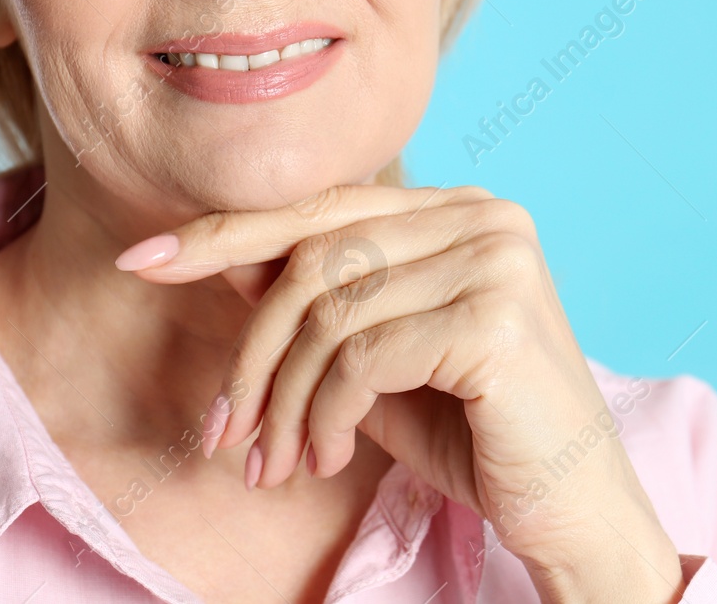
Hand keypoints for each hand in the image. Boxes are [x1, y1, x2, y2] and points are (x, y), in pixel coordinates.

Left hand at [115, 184, 686, 602]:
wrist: (574, 507)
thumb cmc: (477, 434)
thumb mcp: (376, 363)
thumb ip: (318, 305)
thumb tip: (225, 259)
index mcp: (460, 209)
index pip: (321, 208)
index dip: (225, 234)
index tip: (141, 263)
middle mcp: (484, 216)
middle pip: (314, 258)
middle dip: (251, 354)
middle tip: (224, 435)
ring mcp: (496, 261)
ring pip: (329, 313)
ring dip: (284, 403)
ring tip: (280, 465)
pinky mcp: (495, 319)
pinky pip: (362, 357)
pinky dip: (325, 416)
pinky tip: (329, 458)